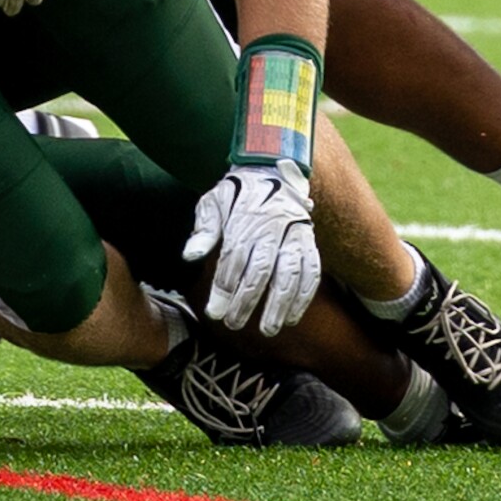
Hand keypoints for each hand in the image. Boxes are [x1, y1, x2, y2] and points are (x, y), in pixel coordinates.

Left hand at [183, 159, 320, 335]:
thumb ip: (204, 229)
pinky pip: (312, 272)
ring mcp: (294, 236)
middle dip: (247, 301)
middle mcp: (272, 229)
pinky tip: (292, 317)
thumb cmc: (237, 193)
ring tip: (268, 329)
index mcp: (244, 220)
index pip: (233, 260)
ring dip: (279, 305)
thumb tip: (189, 256)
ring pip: (289, 275)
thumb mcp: (213, 201)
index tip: (215, 312)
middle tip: (234, 324)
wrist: (272, 171)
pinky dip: (303, 297)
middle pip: (260, 271)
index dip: (224, 288)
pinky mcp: (310, 242)